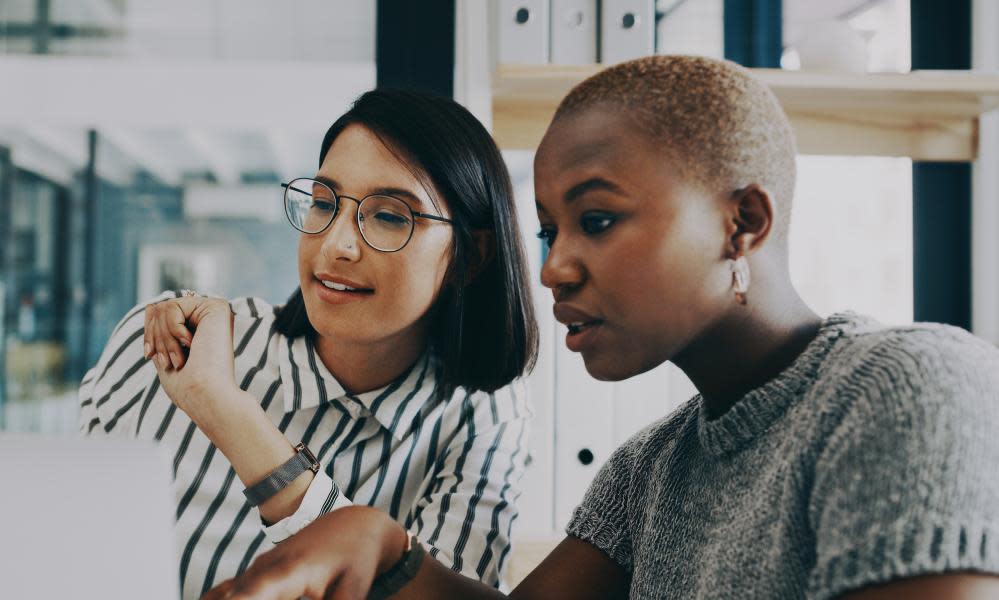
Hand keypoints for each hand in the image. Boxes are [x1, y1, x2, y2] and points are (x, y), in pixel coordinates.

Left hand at [143, 295, 240, 425]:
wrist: (205, 395)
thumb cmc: (187, 386)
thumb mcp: (164, 354)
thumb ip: (160, 330)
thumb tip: (151, 305)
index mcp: (198, 329)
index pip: (161, 318)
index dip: (150, 335)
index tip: (150, 356)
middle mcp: (208, 318)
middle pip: (160, 311)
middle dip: (155, 338)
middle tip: (168, 361)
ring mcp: (214, 312)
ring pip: (164, 308)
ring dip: (163, 338)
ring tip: (179, 358)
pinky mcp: (216, 307)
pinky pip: (172, 306)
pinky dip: (171, 329)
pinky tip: (191, 343)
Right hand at [202, 506, 408, 599]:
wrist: (353, 525)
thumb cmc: (355, 557)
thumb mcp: (353, 587)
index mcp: (290, 570)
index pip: (254, 592)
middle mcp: (266, 567)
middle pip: (232, 597)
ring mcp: (257, 569)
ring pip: (224, 595)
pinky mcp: (256, 575)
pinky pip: (226, 592)